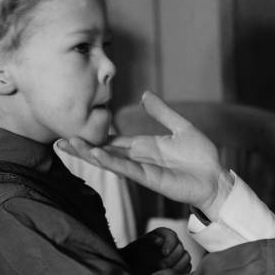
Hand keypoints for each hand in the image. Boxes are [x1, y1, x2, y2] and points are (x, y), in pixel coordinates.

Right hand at [57, 92, 233, 218]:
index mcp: (143, 147)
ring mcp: (142, 170)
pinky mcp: (150, 179)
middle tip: (58, 141)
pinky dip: (111, 162)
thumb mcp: (180, 127)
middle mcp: (138, 159)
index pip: (112, 141)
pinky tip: (97, 155)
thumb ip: (162, 113)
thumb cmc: (201, 157)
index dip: (93, 137)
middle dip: (83, 148)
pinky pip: (127, 170)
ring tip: (69, 146)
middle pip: (105, 152)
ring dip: (90, 154)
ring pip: (110, 161)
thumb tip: (145, 94)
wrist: (216, 177)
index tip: (71, 132)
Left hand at [121, 227, 191, 274]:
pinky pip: (187, 267)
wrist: (132, 270)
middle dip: (171, 258)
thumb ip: (148, 241)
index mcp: (163, 235)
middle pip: (180, 248)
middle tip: (160, 266)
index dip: (170, 244)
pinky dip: (182, 272)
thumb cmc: (134, 256)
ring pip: (186, 257)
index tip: (164, 253)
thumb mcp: (137, 247)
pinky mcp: (180, 266)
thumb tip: (160, 240)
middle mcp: (172, 244)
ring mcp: (177, 255)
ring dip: (177, 265)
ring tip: (165, 272)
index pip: (172, 236)